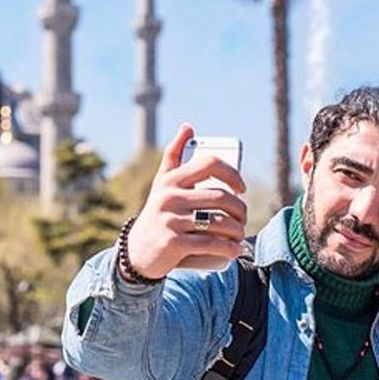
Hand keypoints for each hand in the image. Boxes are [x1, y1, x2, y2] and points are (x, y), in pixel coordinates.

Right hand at [122, 124, 247, 280]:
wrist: (136, 252)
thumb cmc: (157, 214)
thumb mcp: (162, 184)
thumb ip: (174, 156)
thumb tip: (188, 127)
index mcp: (171, 180)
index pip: (209, 164)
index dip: (232, 174)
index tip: (241, 189)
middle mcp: (169, 197)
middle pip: (220, 197)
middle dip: (240, 209)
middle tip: (242, 219)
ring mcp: (171, 220)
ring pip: (219, 222)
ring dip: (237, 231)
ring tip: (239, 236)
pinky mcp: (173, 243)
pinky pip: (210, 244)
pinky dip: (228, 249)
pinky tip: (234, 250)